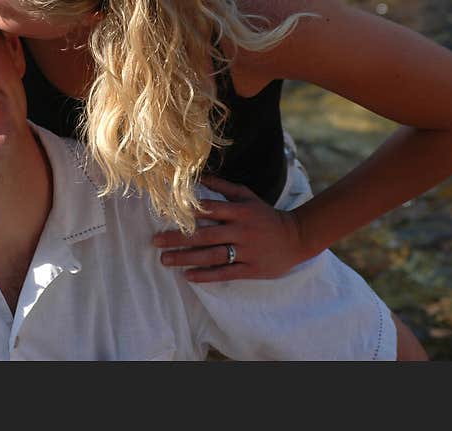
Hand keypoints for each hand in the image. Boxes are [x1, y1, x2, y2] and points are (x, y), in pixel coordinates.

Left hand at [152, 174, 311, 280]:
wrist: (296, 237)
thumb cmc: (264, 215)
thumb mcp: (246, 196)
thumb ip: (221, 187)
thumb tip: (196, 177)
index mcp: (239, 211)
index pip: (210, 209)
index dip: (188, 212)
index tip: (165, 215)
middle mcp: (241, 230)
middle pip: (205, 235)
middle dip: (178, 239)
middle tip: (155, 242)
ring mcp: (246, 251)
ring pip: (212, 255)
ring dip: (186, 258)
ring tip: (165, 260)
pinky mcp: (251, 269)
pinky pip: (225, 273)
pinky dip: (206, 275)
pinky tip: (188, 276)